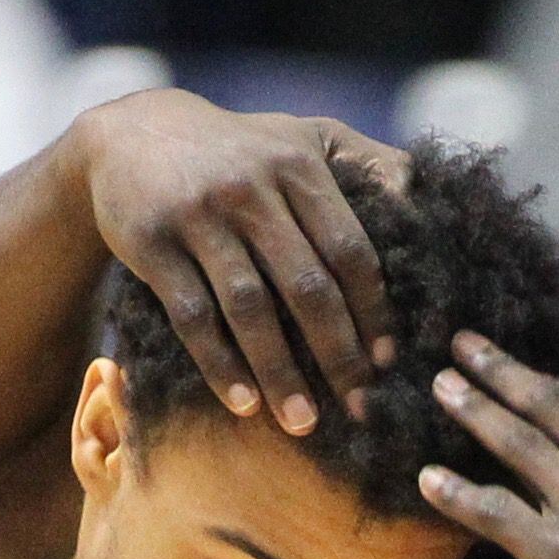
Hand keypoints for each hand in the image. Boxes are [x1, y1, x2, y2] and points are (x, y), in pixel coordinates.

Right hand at [75, 90, 406, 435]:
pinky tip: (245, 404)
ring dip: (280, 373)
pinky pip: (193, 316)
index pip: (349, 249)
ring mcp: (199, 216)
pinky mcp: (153, 244)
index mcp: (297, 167)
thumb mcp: (302, 137)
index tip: (388, 362)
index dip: (373, 310)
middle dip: (339, 354)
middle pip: (307, 286)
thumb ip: (365, 163)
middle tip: (361, 407)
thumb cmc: (239, 150)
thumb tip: (429, 200)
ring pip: (249, 308)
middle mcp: (250, 188)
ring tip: (304, 424)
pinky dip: (220, 365)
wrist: (130, 134)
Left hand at [419, 334, 558, 558]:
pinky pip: (493, 511)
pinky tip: (427, 478)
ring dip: (472, 408)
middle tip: (464, 346)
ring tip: (441, 387)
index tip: (533, 375)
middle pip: (547, 405)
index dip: (557, 383)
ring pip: (515, 442)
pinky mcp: (554, 551)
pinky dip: (455, 491)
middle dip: (501, 371)